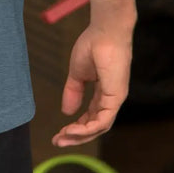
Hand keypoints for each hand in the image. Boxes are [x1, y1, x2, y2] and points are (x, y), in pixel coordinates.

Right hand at [52, 23, 132, 147]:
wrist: (105, 30)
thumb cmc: (94, 44)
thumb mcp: (78, 73)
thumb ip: (73, 91)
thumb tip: (67, 112)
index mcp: (104, 93)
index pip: (91, 117)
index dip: (76, 127)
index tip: (58, 133)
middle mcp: (111, 99)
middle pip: (95, 126)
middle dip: (76, 136)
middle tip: (57, 142)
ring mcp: (115, 99)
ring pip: (99, 127)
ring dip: (80, 135)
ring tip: (61, 137)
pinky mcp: (116, 96)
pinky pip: (103, 120)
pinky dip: (88, 128)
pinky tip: (73, 130)